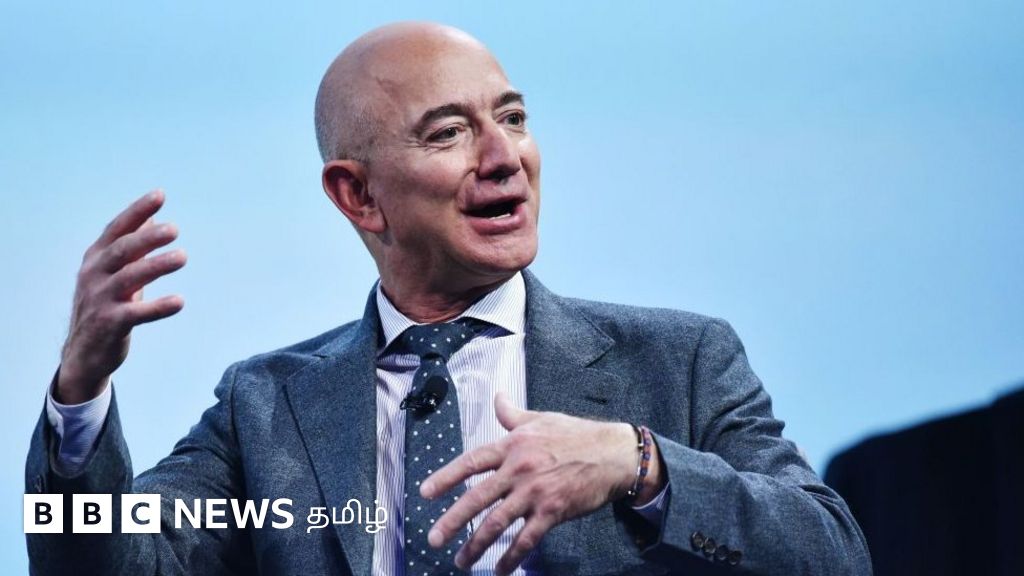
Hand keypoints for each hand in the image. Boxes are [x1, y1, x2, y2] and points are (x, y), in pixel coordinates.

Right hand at [56, 189, 186, 403]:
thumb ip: (131, 247)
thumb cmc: (105, 306)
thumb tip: (151, 218)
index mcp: (95, 259)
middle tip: (174, 229)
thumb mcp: (113, 273)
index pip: (117, 229)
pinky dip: (158, 306)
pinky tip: (179, 302)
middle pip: (122, 251)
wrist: (84, 353)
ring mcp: (100, 300)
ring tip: (183, 256)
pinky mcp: (109, 324)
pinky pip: (136, 313)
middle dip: (147, 238)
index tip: (159, 195)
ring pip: (129, 278)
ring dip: (156, 266)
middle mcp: (94, 275)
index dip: (137, 212)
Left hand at [420, 392, 662, 574]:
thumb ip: (512, 413)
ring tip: (461, 561)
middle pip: (477, 498)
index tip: (425, 492)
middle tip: (434, 538)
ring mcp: (535, 492)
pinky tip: (500, 570)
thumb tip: (497, 397)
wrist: (612, 453)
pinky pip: (526, 539)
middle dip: (452, 521)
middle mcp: (518, 469)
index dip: (446, 477)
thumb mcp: (540, 418)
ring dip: (476, 545)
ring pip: (497, 523)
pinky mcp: (552, 511)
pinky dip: (511, 557)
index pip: (471, 462)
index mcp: (512, 445)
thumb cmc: (575, 433)